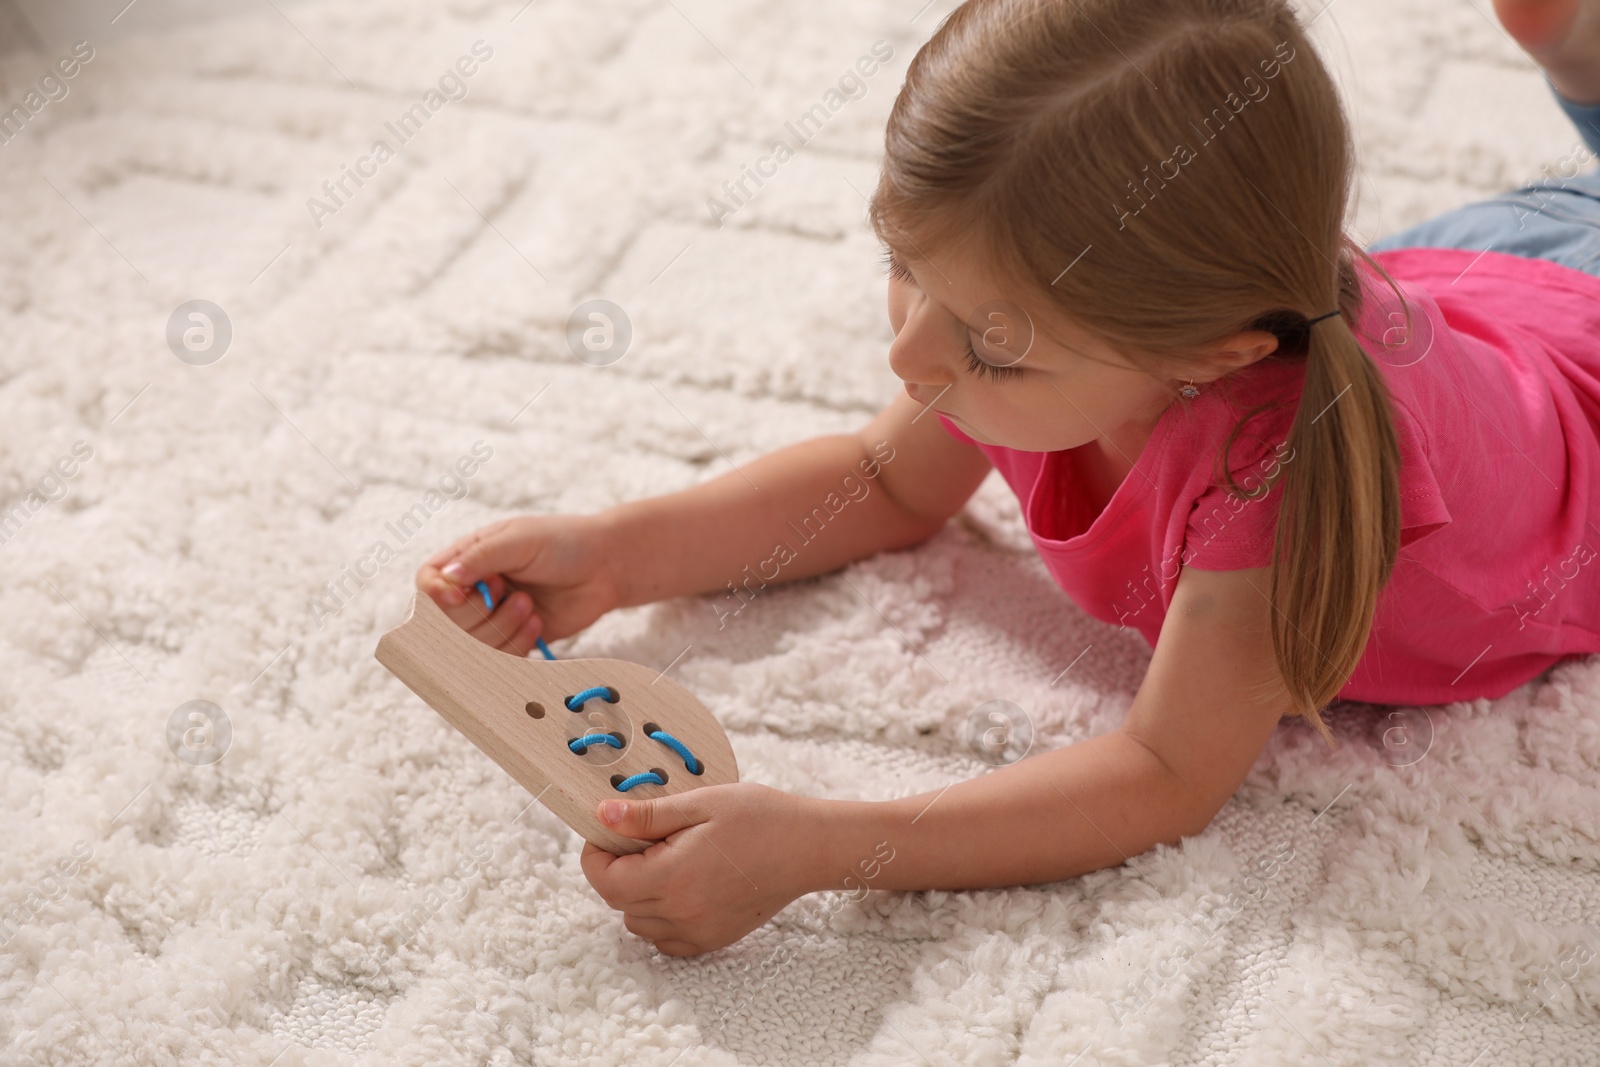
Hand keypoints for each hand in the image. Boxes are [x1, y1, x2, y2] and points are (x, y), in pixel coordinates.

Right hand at [415, 514, 623, 655]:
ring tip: (529, 606)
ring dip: (502, 629)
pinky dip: (517, 646)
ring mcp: (492, 618)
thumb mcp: (519, 540)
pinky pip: (499, 660)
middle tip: (513, 592)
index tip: (463, 595)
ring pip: (471, 646)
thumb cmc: (562, 542)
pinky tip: (537, 623)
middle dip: (480, 613)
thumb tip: (444, 579)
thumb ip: (480, 557)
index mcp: (466, 559)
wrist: (606, 567)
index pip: (428, 583)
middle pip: (445, 622)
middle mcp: (473, 591)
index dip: (437, 596)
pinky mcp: (513, 640)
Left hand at [580, 783, 821, 955]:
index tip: (607, 832)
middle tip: (640, 838)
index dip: (596, 855)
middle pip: (619, 902)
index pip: (605, 880)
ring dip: (637, 895)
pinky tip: (681, 888)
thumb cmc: (760, 817)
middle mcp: (681, 913)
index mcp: (672, 877)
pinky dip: (661, 919)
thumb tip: (602, 816)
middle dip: (617, 870)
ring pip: (639, 924)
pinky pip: (667, 941)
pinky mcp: (714, 939)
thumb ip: (648, 816)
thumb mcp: (700, 803)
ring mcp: (698, 931)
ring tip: (664, 860)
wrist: (809, 846)